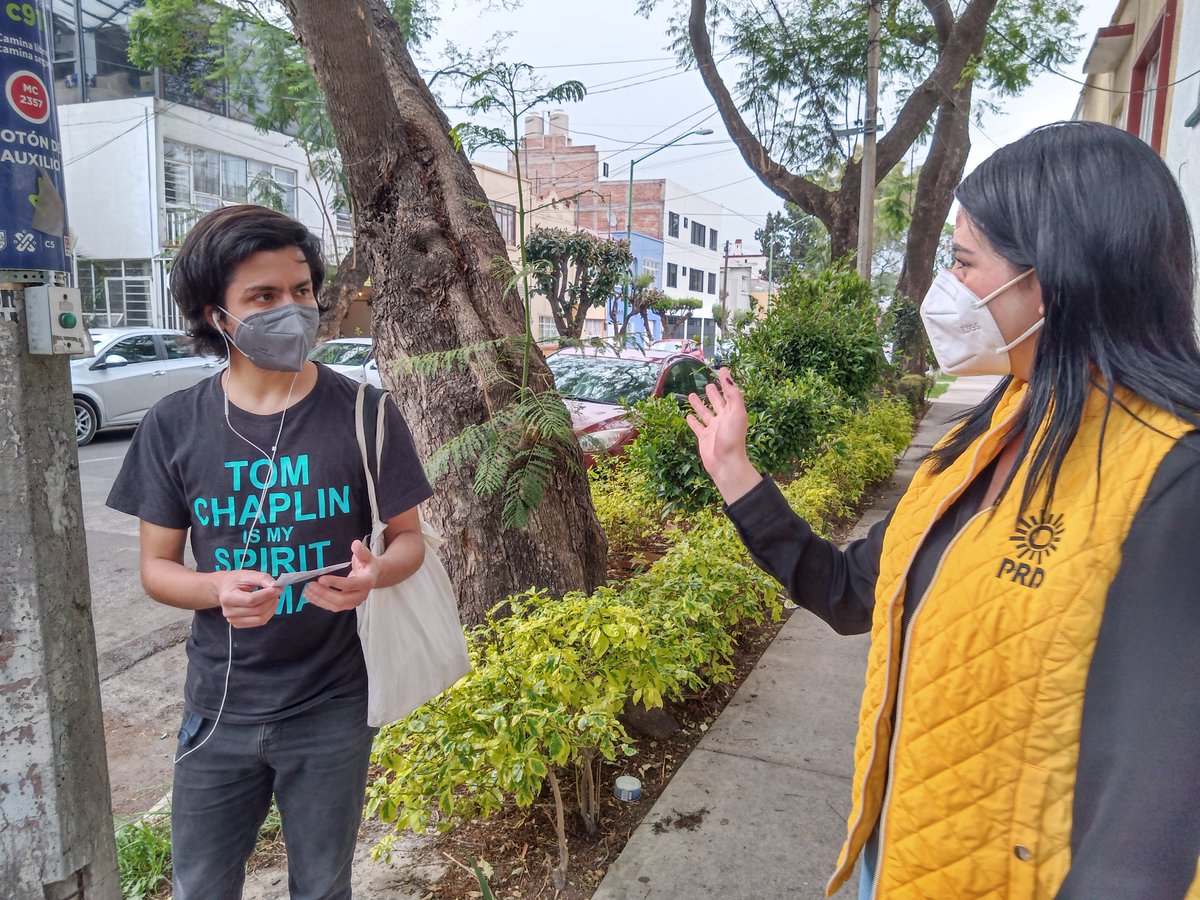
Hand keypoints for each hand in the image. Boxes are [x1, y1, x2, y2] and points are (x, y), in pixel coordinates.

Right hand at [215, 570, 281, 628]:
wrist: (224, 588)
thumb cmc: (236, 581)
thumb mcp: (248, 574)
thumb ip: (262, 578)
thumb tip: (277, 586)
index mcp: (227, 597)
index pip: (251, 600)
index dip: (266, 595)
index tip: (277, 588)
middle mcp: (228, 611)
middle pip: (257, 610)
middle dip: (271, 600)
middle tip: (278, 591)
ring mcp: (232, 620)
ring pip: (260, 619)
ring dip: (272, 607)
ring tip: (274, 597)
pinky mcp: (238, 624)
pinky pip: (259, 622)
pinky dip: (268, 613)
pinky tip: (269, 604)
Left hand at [302, 540, 377, 612]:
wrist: (373, 576)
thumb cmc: (368, 564)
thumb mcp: (366, 555)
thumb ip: (361, 551)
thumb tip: (356, 544)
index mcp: (367, 582)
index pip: (351, 585)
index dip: (336, 583)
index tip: (321, 578)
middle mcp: (361, 595)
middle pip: (342, 600)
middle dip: (324, 594)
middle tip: (310, 585)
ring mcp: (354, 602)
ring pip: (336, 606)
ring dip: (320, 599)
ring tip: (307, 591)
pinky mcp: (347, 605)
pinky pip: (332, 606)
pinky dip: (320, 602)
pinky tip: (310, 596)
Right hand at [685, 368, 760, 503]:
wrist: (726, 462)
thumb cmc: (732, 437)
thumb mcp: (736, 412)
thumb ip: (733, 394)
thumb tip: (727, 375)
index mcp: (733, 412)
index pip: (729, 393)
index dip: (726, 381)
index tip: (721, 369)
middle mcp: (724, 419)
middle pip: (718, 403)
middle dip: (714, 393)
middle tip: (707, 384)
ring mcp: (713, 429)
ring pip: (705, 413)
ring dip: (699, 404)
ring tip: (691, 394)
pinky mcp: (704, 438)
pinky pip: (697, 427)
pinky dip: (692, 421)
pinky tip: (687, 415)